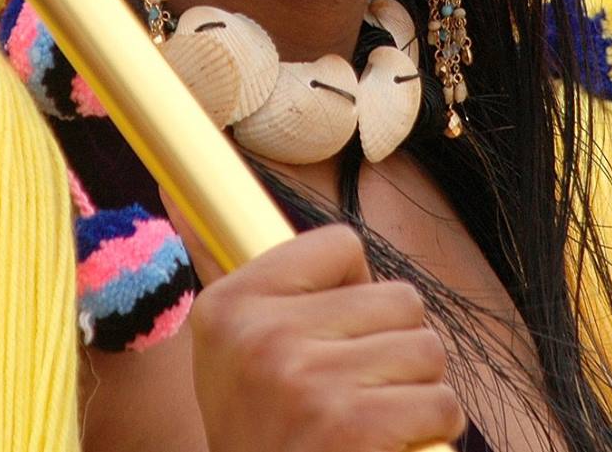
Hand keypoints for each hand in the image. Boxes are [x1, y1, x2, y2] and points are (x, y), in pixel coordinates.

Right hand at [178, 219, 463, 451]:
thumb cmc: (267, 436)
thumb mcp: (233, 355)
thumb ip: (238, 272)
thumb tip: (170, 186)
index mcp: (229, 306)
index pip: (343, 246)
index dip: (350, 300)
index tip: (319, 345)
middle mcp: (261, 337)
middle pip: (399, 298)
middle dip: (395, 349)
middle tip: (354, 394)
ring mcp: (306, 382)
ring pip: (427, 349)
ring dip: (417, 392)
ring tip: (371, 422)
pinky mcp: (352, 426)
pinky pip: (440, 402)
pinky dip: (433, 431)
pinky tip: (389, 447)